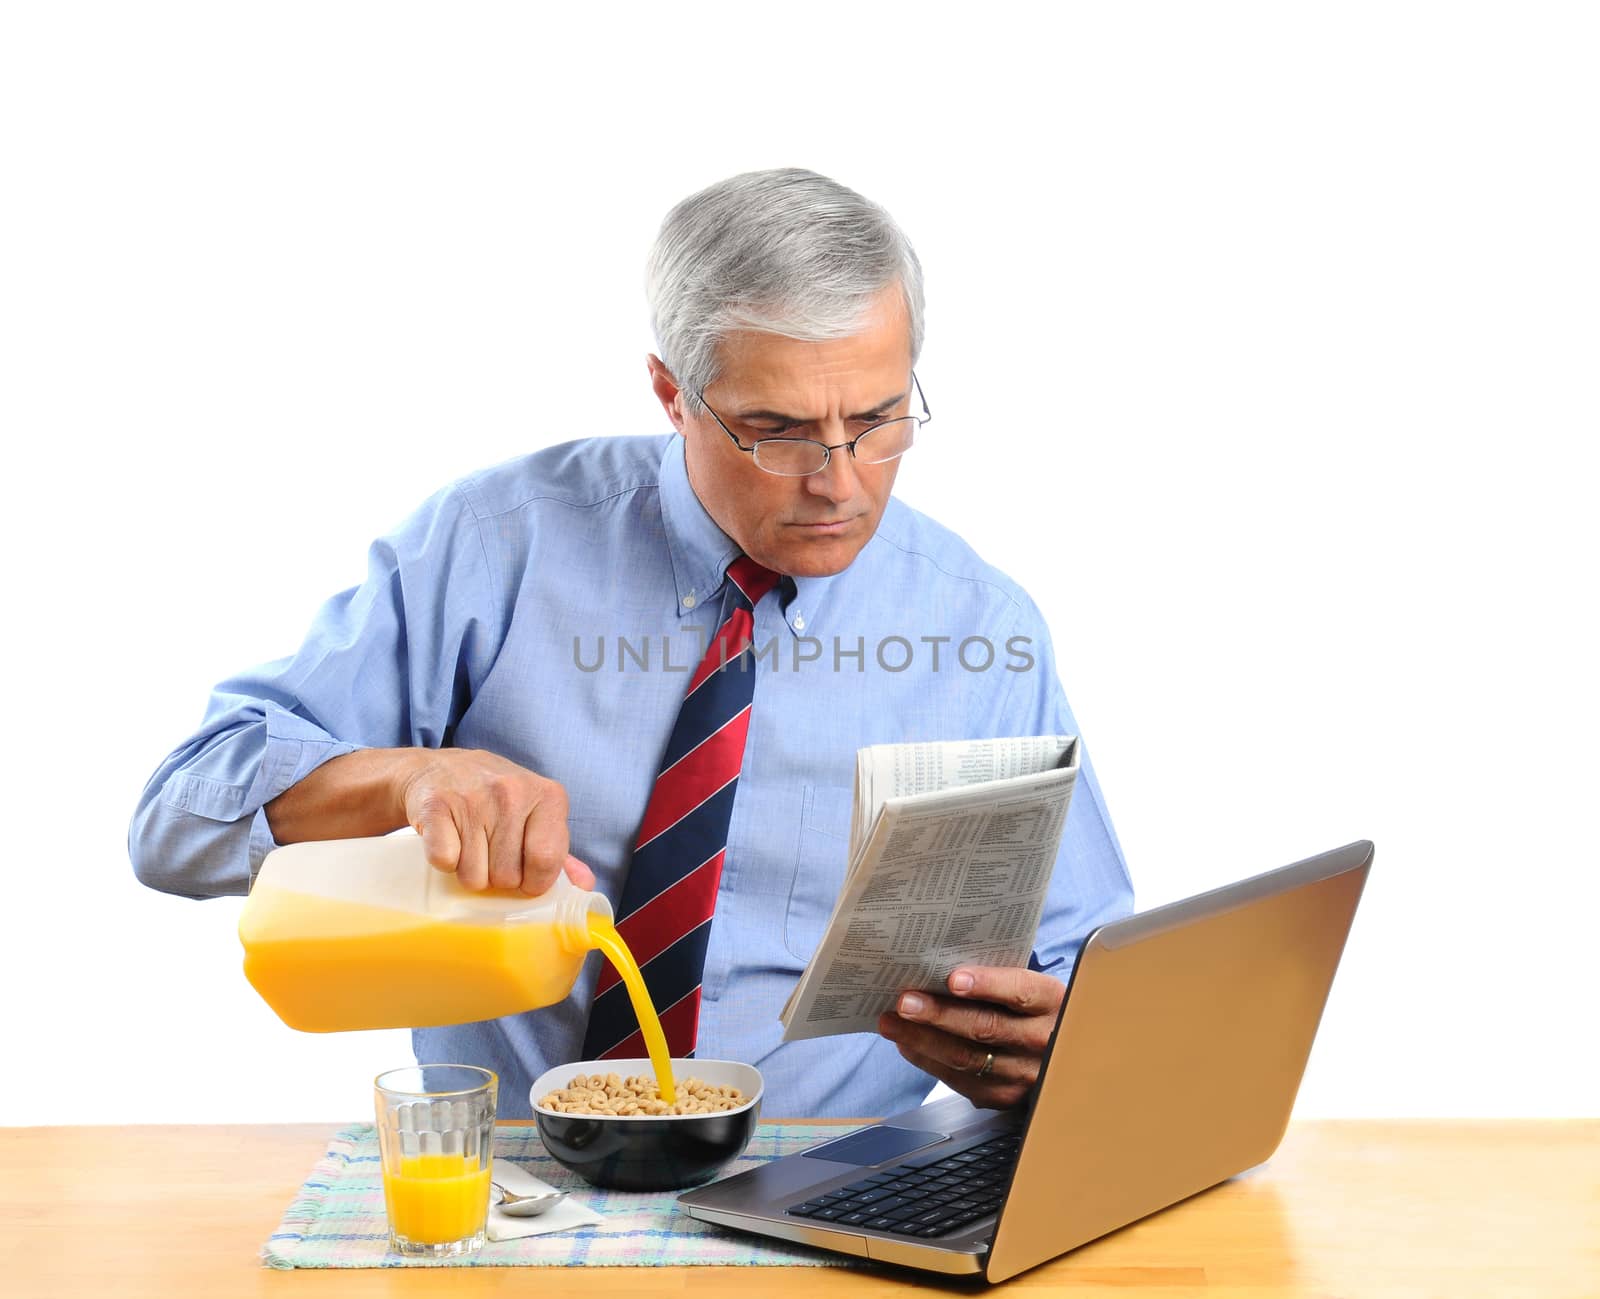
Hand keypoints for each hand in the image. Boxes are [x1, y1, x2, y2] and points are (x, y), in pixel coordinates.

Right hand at [396, 748, 595, 895]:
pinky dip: (444, 862)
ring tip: (469, 845)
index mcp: (548, 796)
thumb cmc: (494, 799)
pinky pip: (445, 861)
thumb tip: (585, 885)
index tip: (524, 877)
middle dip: (498, 878)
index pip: (547, 860)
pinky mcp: (436, 806)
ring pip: (474, 877)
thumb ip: (559, 852)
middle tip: (490, 854)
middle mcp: (513, 792)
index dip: (534, 882)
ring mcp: (474, 797)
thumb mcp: (535, 815)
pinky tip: (449, 840)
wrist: (436, 769)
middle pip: (508, 876)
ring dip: (469, 872)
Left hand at [876, 966, 1065, 1108]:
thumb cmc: (1031, 1008)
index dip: (987, 985)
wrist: (1060, 1054)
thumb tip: (938, 965)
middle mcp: (1043, 1041)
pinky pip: (960, 1081)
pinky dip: (928, 1061)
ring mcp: (1024, 1074)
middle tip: (904, 1001)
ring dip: (922, 1039)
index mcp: (1052, 1002)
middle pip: (986, 1027)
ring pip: (967, 1058)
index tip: (953, 978)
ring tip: (892, 1021)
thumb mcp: (1030, 986)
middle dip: (939, 1014)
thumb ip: (997, 977)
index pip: (1020, 992)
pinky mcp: (1004, 1097)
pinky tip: (906, 1044)